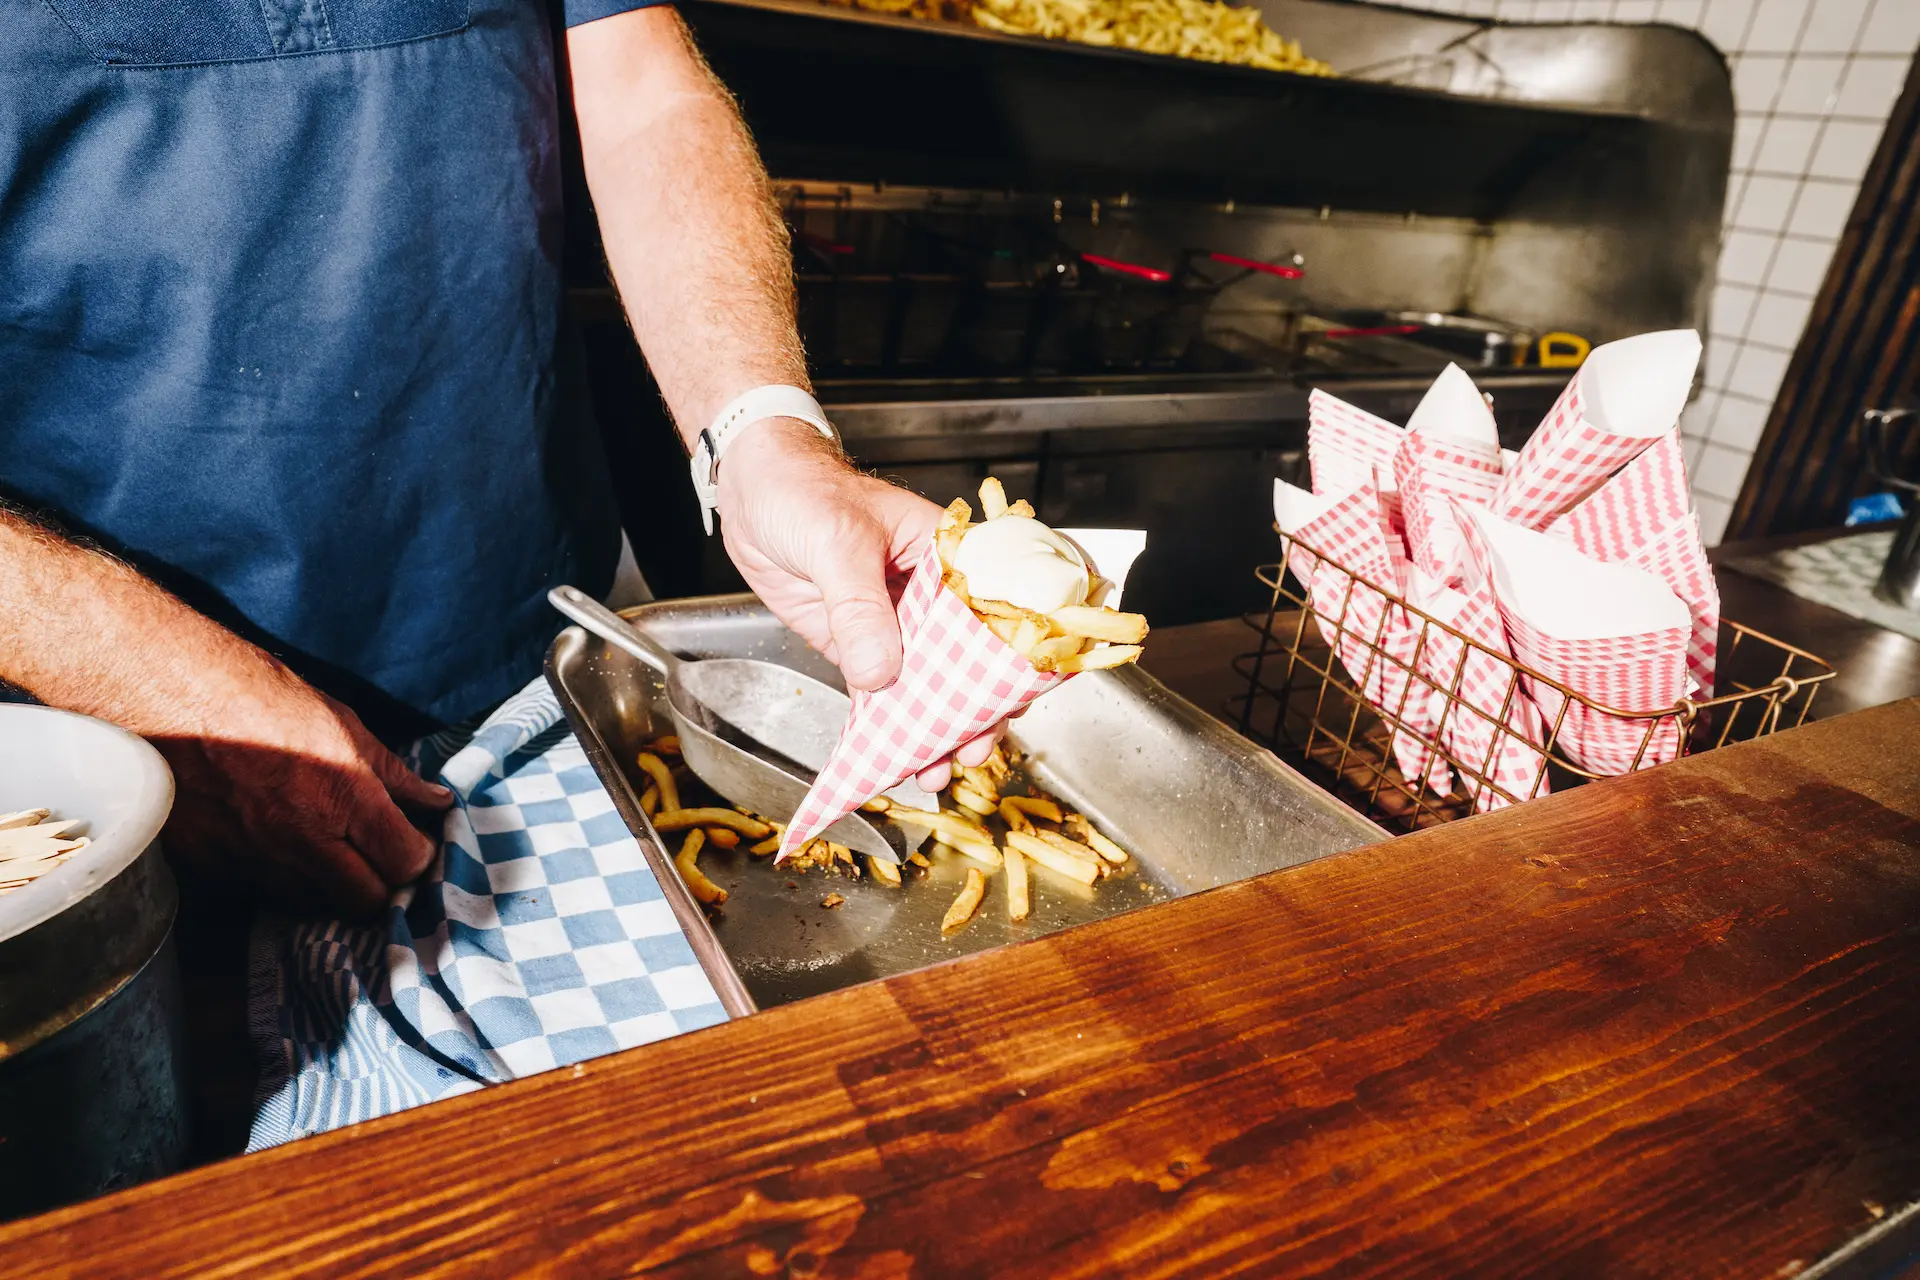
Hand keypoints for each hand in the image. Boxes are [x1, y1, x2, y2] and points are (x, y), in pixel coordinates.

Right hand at [151, 659, 452, 917]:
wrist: (166, 693)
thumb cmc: (260, 695)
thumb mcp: (343, 723)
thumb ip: (393, 773)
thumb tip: (436, 801)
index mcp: (346, 797)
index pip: (405, 863)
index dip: (419, 858)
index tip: (416, 844)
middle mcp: (303, 838)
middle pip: (365, 900)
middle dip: (382, 885)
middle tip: (380, 860)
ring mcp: (254, 858)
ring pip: (313, 902)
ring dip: (330, 885)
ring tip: (329, 850)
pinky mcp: (212, 866)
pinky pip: (260, 890)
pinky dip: (278, 877)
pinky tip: (277, 845)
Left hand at [714, 417, 1002, 790]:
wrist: (749, 484)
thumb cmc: (803, 487)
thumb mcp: (837, 542)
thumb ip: (859, 609)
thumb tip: (883, 674)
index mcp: (944, 556)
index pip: (994, 614)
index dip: (1008, 664)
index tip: (1010, 706)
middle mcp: (926, 593)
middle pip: (965, 661)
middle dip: (971, 712)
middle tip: (968, 752)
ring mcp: (890, 620)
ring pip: (923, 682)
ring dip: (929, 727)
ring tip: (932, 770)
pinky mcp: (853, 640)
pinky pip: (877, 688)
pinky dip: (886, 723)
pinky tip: (893, 754)